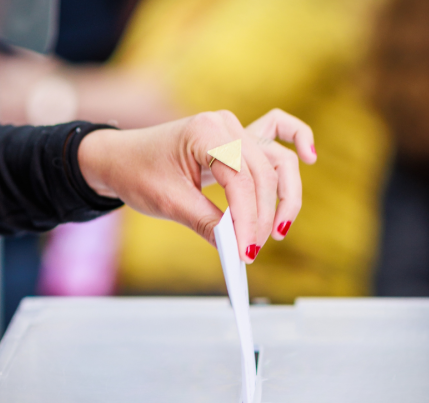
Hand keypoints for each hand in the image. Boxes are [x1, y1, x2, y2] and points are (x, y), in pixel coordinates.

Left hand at [78, 109, 315, 262]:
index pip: (241, 179)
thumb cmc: (137, 172)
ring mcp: (235, 127)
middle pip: (265, 172)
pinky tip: (310, 157)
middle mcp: (226, 124)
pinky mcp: (238, 137)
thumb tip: (238, 247)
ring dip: (283, 195)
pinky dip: (296, 140)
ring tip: (276, 231)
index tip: (246, 251)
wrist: (118, 157)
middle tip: (252, 250)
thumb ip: (207, 223)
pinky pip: (277, 132)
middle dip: (263, 216)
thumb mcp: (168, 202)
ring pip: (277, 159)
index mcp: (205, 132)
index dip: (248, 218)